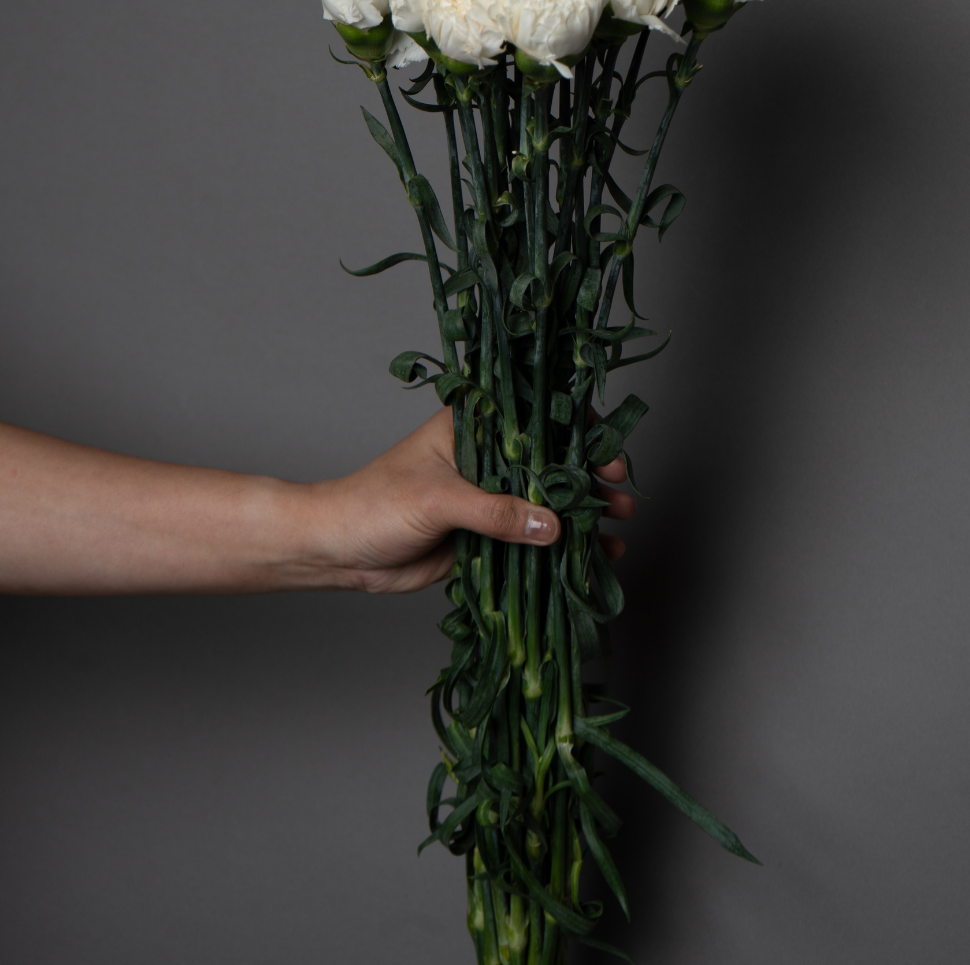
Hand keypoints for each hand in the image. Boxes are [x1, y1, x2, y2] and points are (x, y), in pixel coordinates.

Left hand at [310, 407, 634, 593]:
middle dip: (591, 478)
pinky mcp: (487, 537)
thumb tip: (554, 526)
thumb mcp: (438, 500)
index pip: (536, 419)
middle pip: (552, 463)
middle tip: (621, 494)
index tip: (605, 453)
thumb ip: (496, 512)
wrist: (339, 552)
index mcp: (473, 429)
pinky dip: (564, 549)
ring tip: (619, 530)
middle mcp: (487, 459)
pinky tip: (595, 559)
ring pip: (549, 504)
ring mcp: (490, 499)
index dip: (577, 433)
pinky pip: (534, 541)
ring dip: (585, 516)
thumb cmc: (375, 504)